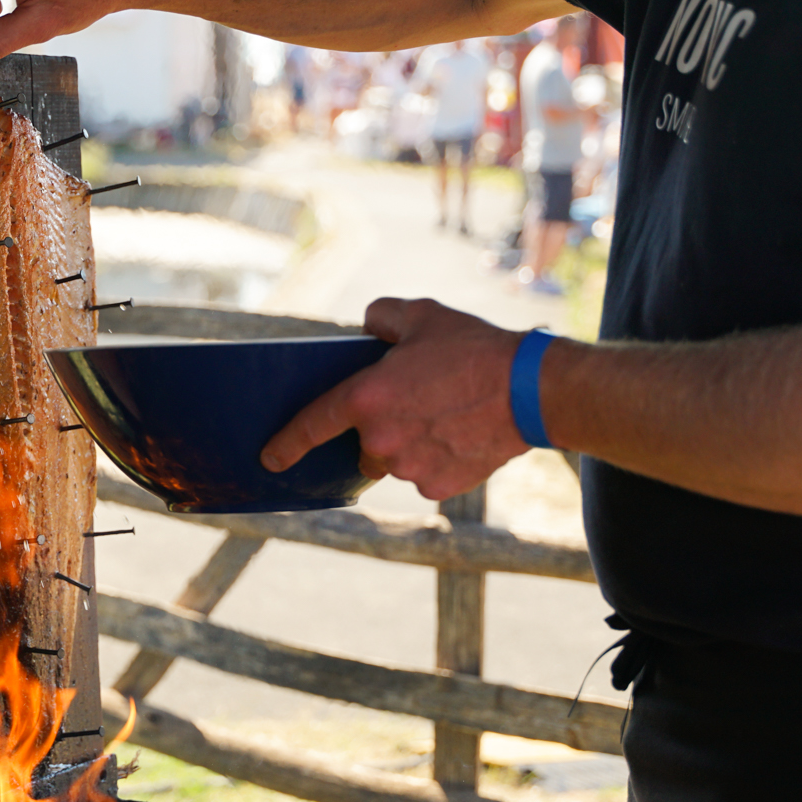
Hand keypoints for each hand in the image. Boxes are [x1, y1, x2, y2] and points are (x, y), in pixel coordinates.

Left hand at [260, 298, 532, 499]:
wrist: (532, 391)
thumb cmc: (475, 348)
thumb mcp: (421, 314)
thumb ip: (381, 317)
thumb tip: (366, 326)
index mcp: (367, 398)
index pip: (312, 425)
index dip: (287, 443)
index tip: (270, 458)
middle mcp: (381, 439)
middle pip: (364, 443)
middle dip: (382, 427)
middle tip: (418, 403)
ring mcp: (409, 468)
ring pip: (395, 461)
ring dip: (409, 444)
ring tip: (447, 415)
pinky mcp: (438, 487)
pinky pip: (425, 476)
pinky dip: (437, 460)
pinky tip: (461, 435)